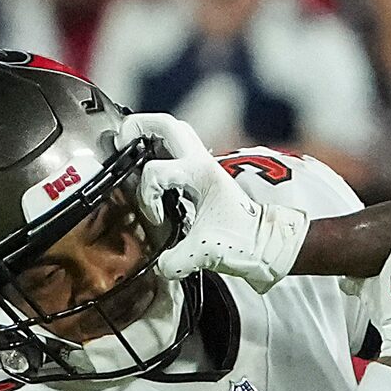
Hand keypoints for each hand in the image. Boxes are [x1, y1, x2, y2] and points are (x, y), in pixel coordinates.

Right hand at [120, 112, 307, 292]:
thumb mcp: (208, 253)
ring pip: (172, 130)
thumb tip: (159, 267)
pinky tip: (156, 176)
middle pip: (163, 123)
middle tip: (122, 147)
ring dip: (150, 137)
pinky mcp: (204, 172)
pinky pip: (177, 148)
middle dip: (137, 128)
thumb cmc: (244, 243)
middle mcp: (201, 161)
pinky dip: (161, 152)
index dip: (148, 196)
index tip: (158, 220)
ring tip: (134, 158)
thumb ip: (178, 260)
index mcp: (200, 174)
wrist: (269, 244)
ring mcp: (204, 163)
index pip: (155, 170)